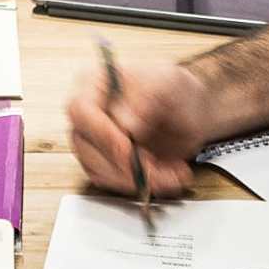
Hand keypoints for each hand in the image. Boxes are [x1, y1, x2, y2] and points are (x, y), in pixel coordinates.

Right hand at [65, 49, 218, 202]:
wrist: (188, 113)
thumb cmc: (175, 92)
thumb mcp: (169, 84)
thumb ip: (148, 97)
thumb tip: (126, 123)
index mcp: (94, 83)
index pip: (81, 110)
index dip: (103, 134)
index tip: (129, 150)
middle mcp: (87, 114)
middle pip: (86, 146)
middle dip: (126, 164)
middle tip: (159, 169)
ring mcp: (92, 141)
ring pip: (100, 170)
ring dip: (137, 179)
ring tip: (172, 173)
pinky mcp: (103, 164)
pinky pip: (112, 183)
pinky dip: (139, 185)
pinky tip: (165, 177)